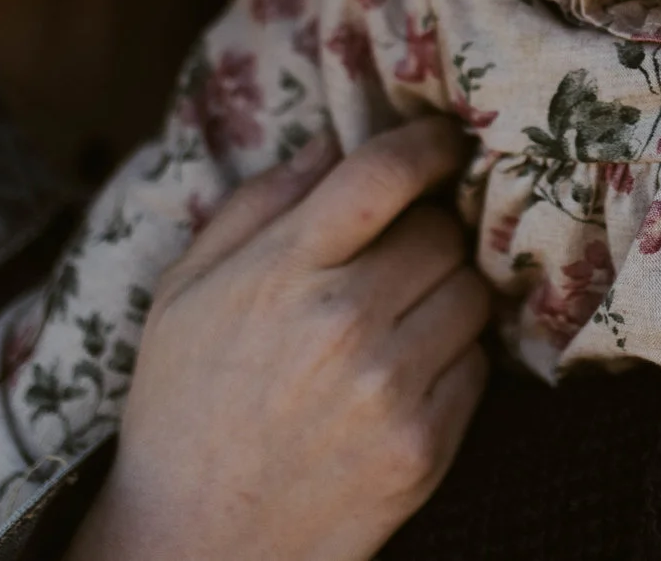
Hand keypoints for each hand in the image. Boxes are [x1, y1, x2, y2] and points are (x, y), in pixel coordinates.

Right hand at [68, 118, 491, 560]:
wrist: (193, 545)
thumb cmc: (183, 407)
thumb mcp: (185, 290)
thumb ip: (258, 204)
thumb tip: (330, 141)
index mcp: (282, 271)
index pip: (381, 175)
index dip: (426, 144)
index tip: (443, 139)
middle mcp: (343, 322)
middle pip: (441, 233)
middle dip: (427, 233)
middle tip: (396, 258)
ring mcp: (389, 388)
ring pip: (470, 296)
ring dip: (444, 296)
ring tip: (394, 323)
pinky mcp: (424, 447)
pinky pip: (478, 367)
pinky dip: (452, 362)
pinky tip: (401, 378)